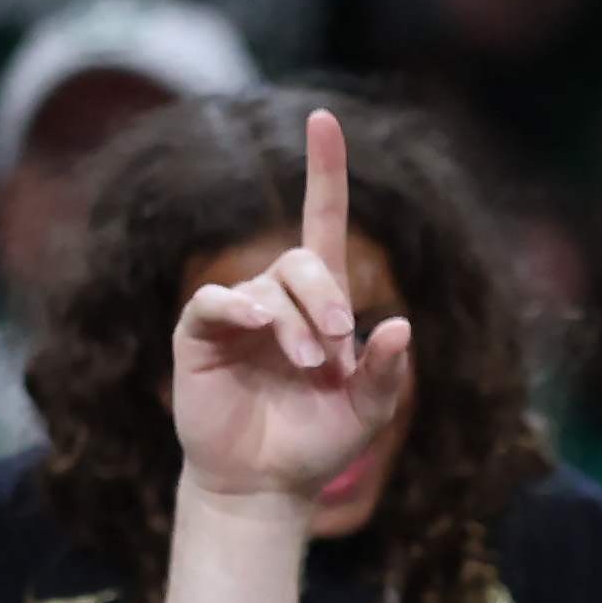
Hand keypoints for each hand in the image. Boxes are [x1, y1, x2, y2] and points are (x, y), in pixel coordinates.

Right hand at [166, 109, 406, 515]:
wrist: (268, 482)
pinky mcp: (202, 333)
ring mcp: (239, 313)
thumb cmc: (320, 441)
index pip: (323, 224)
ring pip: (269, 287)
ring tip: (307, 367)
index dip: (325, 173)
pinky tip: (256, 326)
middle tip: (336, 347)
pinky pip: (216, 301)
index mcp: (324, 306)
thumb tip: (399, 325)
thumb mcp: (370, 411)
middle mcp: (279, 298)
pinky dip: (238, 308)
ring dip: (296, 325)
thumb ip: (387, 372)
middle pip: (305, 261)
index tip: (323, 120)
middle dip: (327, 297)